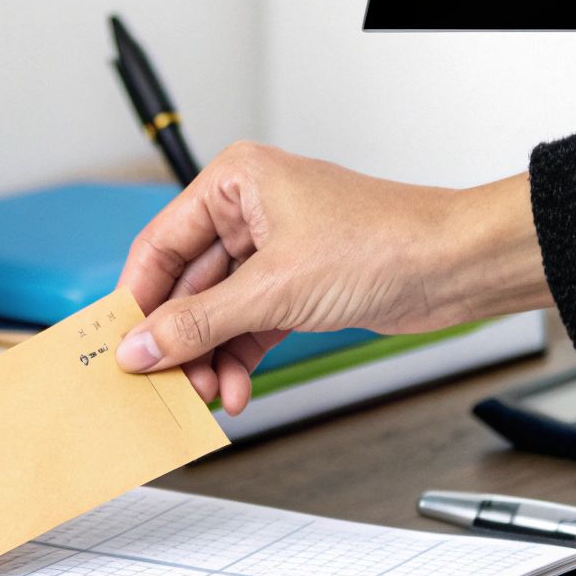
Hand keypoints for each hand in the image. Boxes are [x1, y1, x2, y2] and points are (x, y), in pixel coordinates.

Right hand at [115, 141, 551, 413]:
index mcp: (235, 181)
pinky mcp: (297, 286)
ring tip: (208, 394)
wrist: (456, 266)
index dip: (137, 299)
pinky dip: (239, 359)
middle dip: (180, 340)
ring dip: (210, 357)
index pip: (159, 244)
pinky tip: (236, 389)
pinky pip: (248, 326)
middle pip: (186, 285)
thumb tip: (142, 344)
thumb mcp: (275, 289)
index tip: (120, 345)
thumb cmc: (386, 242)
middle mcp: (249, 211)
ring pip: (217, 312)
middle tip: (165, 382)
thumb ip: (199, 322)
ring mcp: (274, 251)